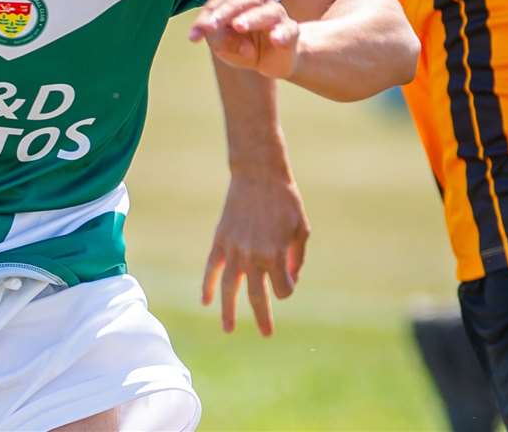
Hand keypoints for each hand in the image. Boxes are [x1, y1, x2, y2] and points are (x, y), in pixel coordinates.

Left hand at [189, 0, 299, 81]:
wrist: (273, 61)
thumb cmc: (244, 46)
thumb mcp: (224, 46)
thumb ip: (217, 39)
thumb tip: (220, 36)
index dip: (207, 15)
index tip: (194, 36)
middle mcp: (260, 1)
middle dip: (226, 12)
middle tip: (211, 26)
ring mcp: (277, 15)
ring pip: (268, 11)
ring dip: (252, 17)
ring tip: (239, 26)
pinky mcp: (290, 32)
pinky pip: (288, 30)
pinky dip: (281, 33)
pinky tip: (274, 39)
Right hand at [201, 171, 309, 336]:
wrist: (259, 174)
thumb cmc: (285, 200)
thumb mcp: (301, 228)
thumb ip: (296, 257)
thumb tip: (289, 280)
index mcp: (276, 254)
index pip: (283, 289)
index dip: (287, 289)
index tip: (287, 278)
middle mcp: (254, 255)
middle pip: (258, 297)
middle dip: (263, 318)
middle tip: (266, 334)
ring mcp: (234, 249)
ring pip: (230, 288)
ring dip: (229, 311)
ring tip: (229, 330)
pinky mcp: (220, 239)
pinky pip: (211, 268)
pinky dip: (207, 285)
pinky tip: (206, 301)